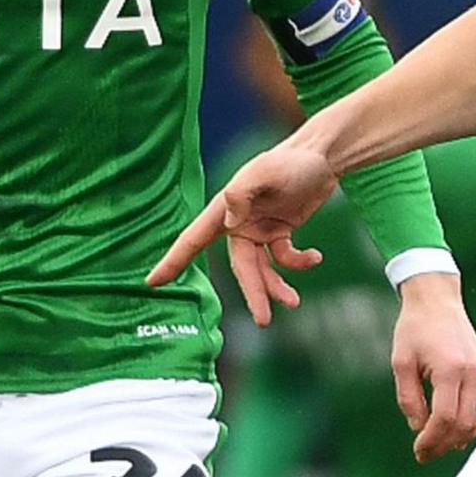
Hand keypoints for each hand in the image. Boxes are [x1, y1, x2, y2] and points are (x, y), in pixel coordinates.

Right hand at [147, 144, 335, 324]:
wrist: (324, 155)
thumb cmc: (291, 161)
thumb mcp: (265, 172)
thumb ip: (241, 194)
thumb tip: (229, 222)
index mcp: (225, 210)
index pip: (193, 239)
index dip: (172, 261)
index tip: (152, 283)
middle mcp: (239, 223)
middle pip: (240, 267)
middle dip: (252, 293)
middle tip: (263, 321)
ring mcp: (260, 230)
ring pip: (262, 269)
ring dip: (276, 286)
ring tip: (293, 302)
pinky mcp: (281, 232)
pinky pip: (285, 257)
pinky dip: (300, 262)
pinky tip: (316, 257)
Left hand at [390, 273, 475, 462]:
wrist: (437, 300)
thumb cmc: (414, 328)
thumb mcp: (401, 363)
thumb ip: (409, 398)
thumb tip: (419, 427)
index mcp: (450, 369)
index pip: (445, 418)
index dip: (432, 440)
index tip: (417, 450)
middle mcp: (473, 372)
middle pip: (465, 423)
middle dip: (444, 444)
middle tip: (424, 454)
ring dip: (459, 437)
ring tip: (438, 446)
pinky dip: (472, 424)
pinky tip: (455, 432)